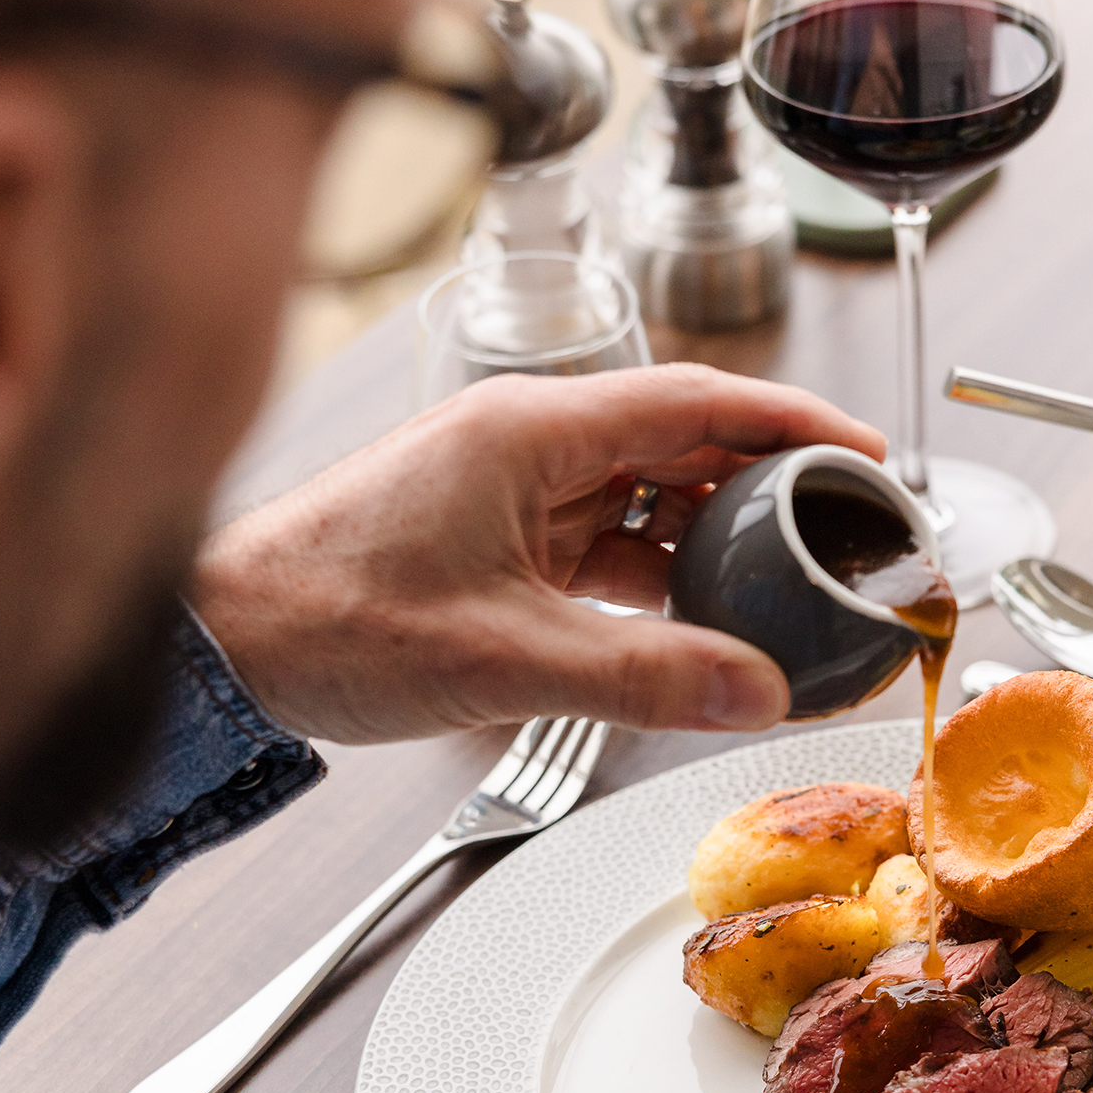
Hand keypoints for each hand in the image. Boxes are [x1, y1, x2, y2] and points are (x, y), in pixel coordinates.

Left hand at [193, 362, 884, 740]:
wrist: (221, 640)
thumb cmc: (323, 617)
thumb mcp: (502, 656)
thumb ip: (641, 676)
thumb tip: (756, 692)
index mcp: (534, 430)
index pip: (700, 400)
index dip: (797, 421)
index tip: (871, 453)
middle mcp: (531, 444)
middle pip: (688, 444)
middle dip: (777, 485)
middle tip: (853, 532)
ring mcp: (515, 490)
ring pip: (652, 498)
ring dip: (723, 540)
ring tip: (799, 585)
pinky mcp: (500, 538)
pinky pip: (610, 545)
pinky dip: (665, 580)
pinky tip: (707, 623)